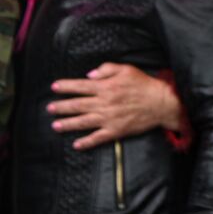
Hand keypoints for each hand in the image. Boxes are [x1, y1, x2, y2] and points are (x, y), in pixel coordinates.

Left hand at [49, 63, 181, 150]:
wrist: (162, 103)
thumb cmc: (145, 84)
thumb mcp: (127, 69)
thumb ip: (107, 69)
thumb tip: (89, 75)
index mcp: (106, 87)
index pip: (80, 86)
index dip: (65, 86)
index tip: (54, 87)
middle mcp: (104, 103)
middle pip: (77, 105)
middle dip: (61, 106)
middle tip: (50, 108)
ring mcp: (108, 118)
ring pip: (83, 122)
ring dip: (67, 124)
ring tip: (55, 125)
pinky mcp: (115, 130)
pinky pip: (97, 138)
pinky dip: (86, 142)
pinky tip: (76, 145)